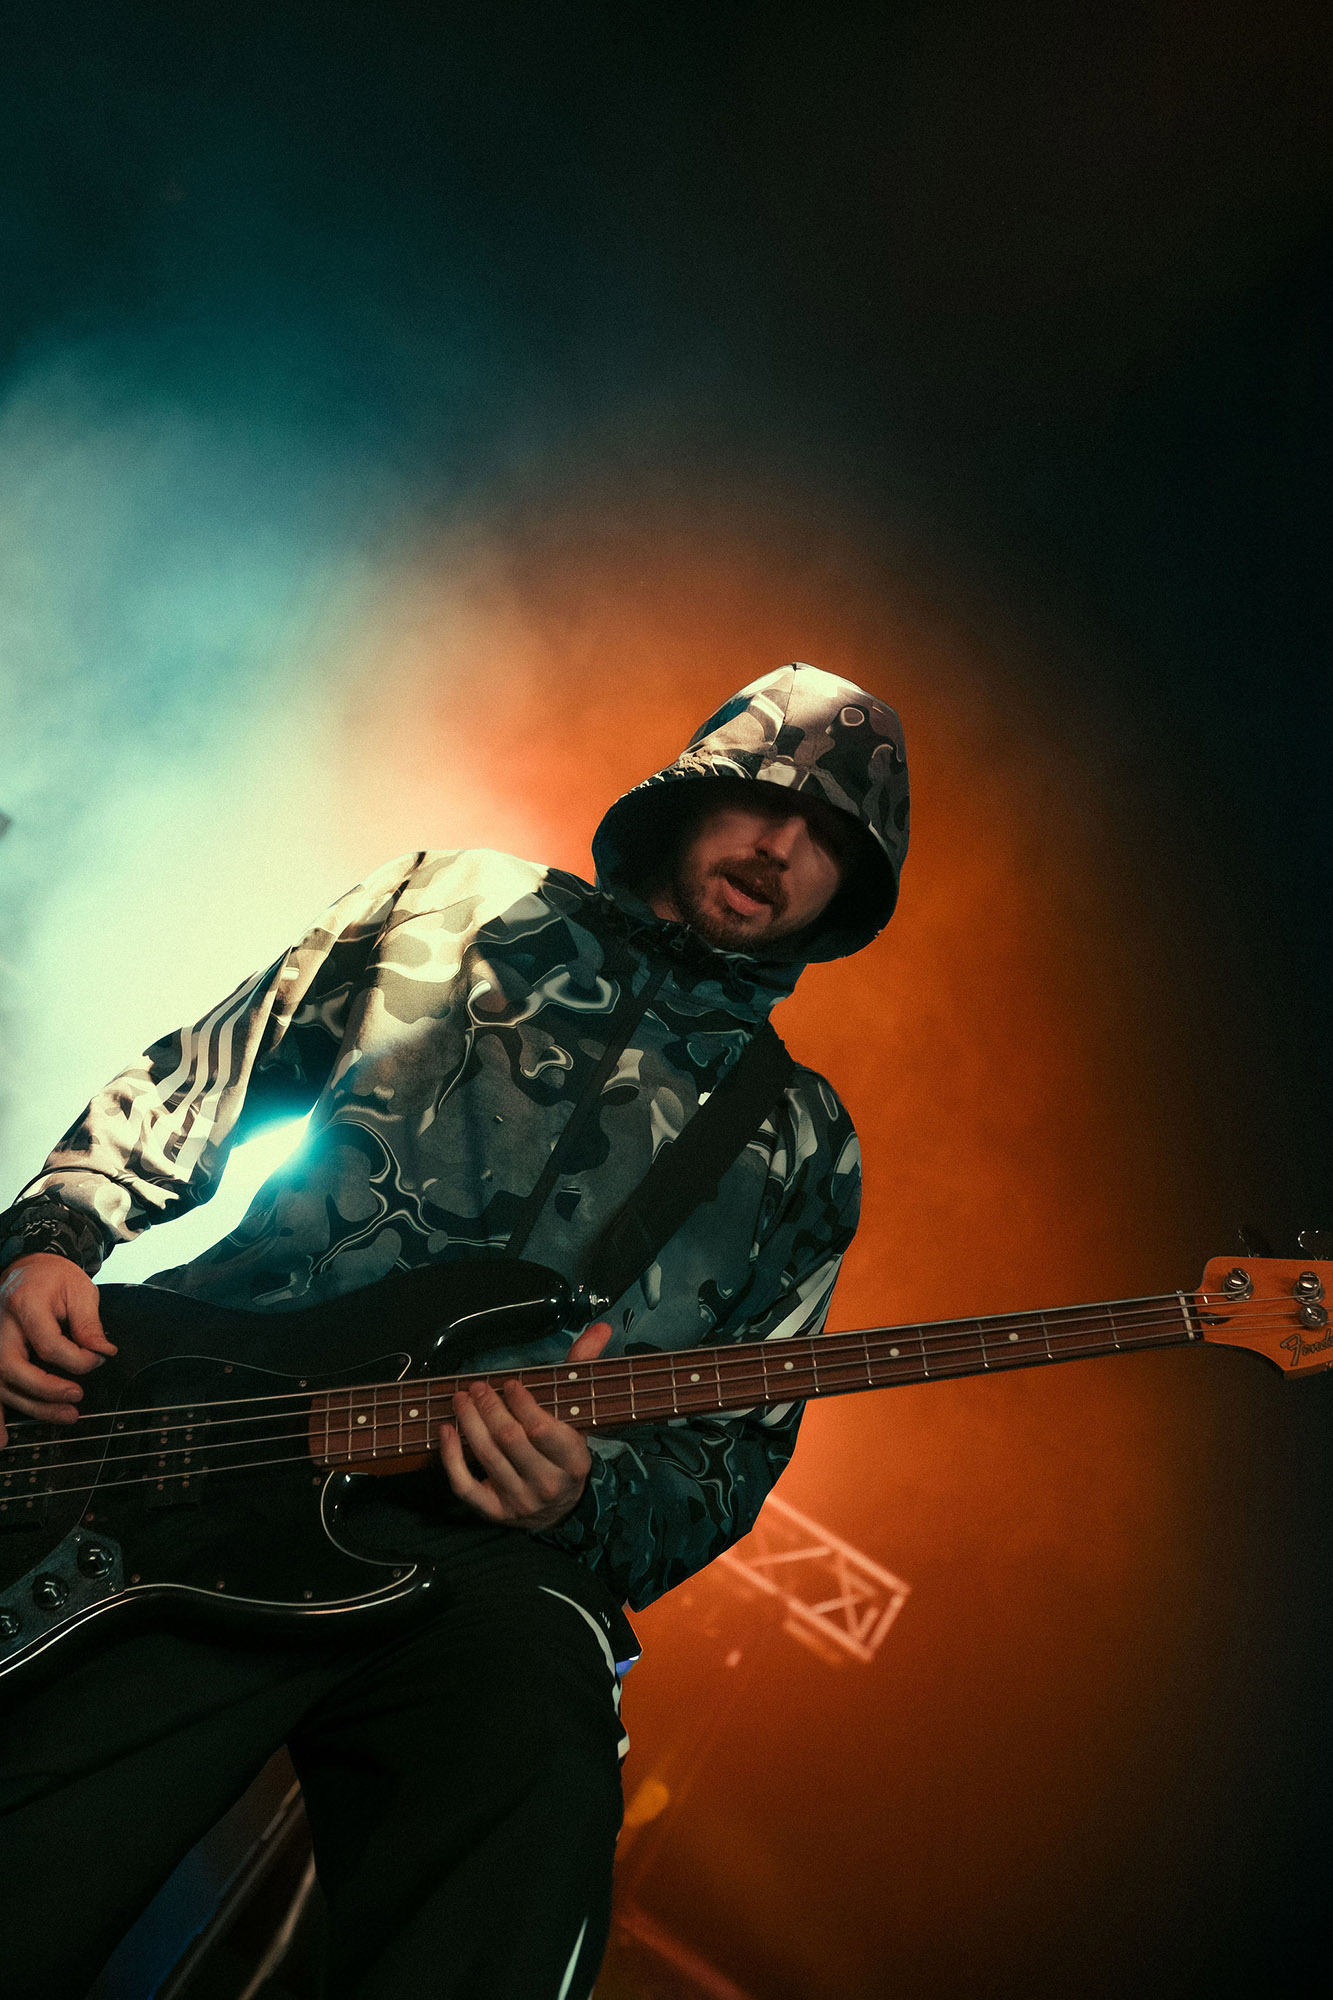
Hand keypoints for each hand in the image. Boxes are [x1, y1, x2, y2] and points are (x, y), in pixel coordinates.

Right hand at [0, 1254, 115, 1448]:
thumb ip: (89, 1323)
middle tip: (77, 1397)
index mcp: (25, 1304)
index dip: (78, 1359)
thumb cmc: (55, 1278)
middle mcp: (0, 1326)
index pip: (48, 1343)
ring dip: (31, 1407)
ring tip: (66, 1416)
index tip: (99, 1359)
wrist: (28, 1267)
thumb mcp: (80, 1290)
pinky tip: (2, 1440)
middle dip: (46, 1389)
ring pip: (0, 1384)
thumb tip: (102, 1352)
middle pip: (12, 1367)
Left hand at [439, 1319, 613, 1532]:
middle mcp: (548, 1484)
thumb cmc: (564, 1449)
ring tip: (460, 1398)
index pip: (542, 1430)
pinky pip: (465, 1486)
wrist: (560, 1507)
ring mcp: (520, 1500)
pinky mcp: (494, 1512)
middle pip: (510, 1440)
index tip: (509, 1383)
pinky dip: (451, 1458)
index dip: (522, 1404)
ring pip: (486, 1457)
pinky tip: (446, 1430)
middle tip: (477, 1386)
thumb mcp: (578, 1413)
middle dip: (489, 1408)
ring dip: (468, 1422)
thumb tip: (600, 1326)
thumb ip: (584, 1367)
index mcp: (574, 1461)